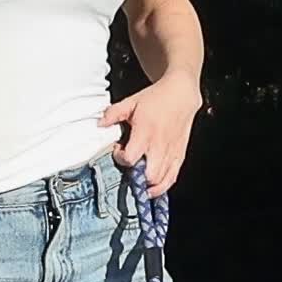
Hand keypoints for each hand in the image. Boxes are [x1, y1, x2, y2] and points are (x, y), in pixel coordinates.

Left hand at [100, 73, 201, 198]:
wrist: (181, 94)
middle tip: (130, 169)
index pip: (130, 158)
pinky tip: (153, 187)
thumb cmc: (157, 98)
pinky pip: (172, 178)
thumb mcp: (131, 102)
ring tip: (139, 182)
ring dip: (148, 186)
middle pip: (148, 176)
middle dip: (136, 177)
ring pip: (160, 181)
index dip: (120, 158)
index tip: (118, 150)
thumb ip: (113, 113)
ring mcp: (171, 152)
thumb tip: (100, 124)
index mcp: (146, 132)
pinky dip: (162, 186)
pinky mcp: (180, 156)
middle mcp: (160, 145)